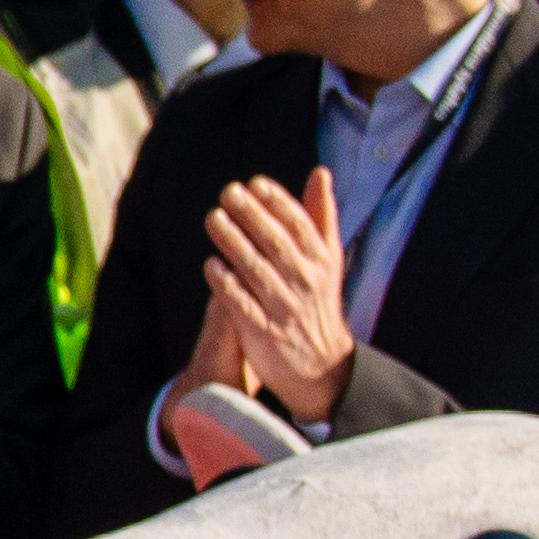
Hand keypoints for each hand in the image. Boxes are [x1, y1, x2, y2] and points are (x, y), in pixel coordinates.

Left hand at [192, 168, 357, 424]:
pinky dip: (227, 284)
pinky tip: (211, 264)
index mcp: (321, 262)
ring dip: (234, 242)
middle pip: (276, 244)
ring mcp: (285, 308)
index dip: (278, 203)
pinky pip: (243, 304)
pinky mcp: (265, 333)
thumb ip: (321, 216)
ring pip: (257, 270)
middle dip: (252, 216)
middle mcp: (305, 283)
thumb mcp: (328, 259)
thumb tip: (320, 172)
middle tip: (228, 193)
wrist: (322, 366)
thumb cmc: (318, 301)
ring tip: (213, 218)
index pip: (300, 226)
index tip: (256, 184)